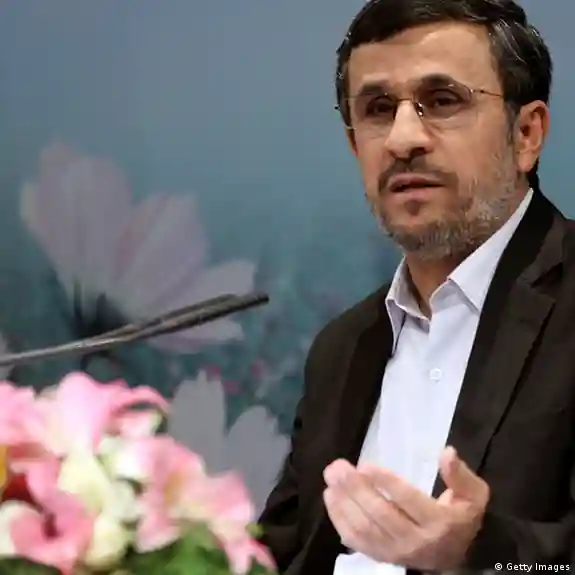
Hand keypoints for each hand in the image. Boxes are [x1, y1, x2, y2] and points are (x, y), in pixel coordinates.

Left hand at [322, 446, 489, 570]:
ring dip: (344, 502)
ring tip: (331, 478)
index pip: (409, 501)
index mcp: (440, 523)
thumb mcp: (473, 495)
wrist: (455, 557)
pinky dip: (339, 520)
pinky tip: (330, 498)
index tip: (366, 464)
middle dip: (356, 489)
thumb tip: (447, 452)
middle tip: (338, 467)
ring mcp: (396, 552)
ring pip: (365, 529)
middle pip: (381, 515)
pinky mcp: (381, 556)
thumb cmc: (461, 517)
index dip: (386, 483)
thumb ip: (461, 475)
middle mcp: (416, 541)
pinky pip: (356, 541)